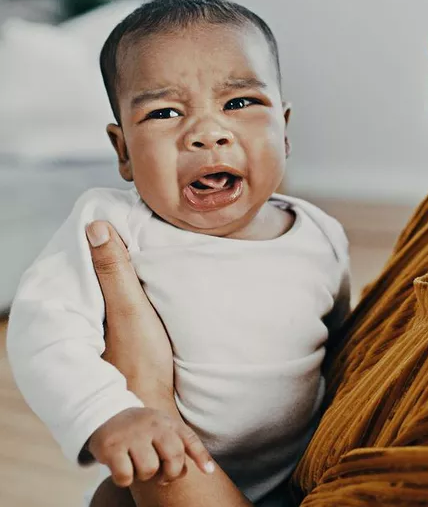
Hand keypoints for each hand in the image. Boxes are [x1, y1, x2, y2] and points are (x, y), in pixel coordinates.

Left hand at [86, 221, 173, 407]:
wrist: (153, 414)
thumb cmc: (142, 366)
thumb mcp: (131, 312)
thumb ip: (114, 272)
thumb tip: (95, 227)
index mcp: (72, 311)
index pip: (74, 261)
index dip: (89, 238)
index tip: (107, 216)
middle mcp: (75, 321)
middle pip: (84, 273)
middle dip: (100, 249)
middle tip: (123, 224)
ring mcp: (91, 332)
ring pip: (96, 288)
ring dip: (110, 269)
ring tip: (130, 245)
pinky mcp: (107, 339)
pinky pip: (106, 301)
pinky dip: (117, 286)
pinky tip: (133, 279)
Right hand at [88, 407, 212, 487]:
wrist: (105, 413)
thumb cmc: (141, 429)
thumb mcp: (163, 428)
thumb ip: (181, 445)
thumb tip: (206, 470)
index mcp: (168, 423)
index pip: (190, 439)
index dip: (201, 456)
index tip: (208, 471)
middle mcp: (153, 426)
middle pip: (173, 457)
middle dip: (170, 474)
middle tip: (162, 477)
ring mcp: (133, 435)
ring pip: (149, 469)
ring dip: (144, 476)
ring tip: (137, 465)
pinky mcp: (112, 447)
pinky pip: (126, 476)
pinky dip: (125, 479)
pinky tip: (122, 469)